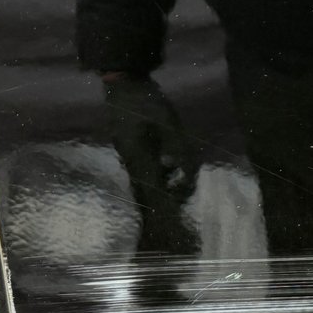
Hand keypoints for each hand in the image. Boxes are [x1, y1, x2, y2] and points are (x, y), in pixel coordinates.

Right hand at [101, 74, 201, 260]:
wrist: (124, 82)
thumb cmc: (147, 101)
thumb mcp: (169, 124)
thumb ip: (180, 152)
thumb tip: (188, 177)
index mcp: (138, 159)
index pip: (154, 193)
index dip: (165, 213)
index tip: (175, 230)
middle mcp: (132, 163)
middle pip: (149, 194)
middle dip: (165, 212)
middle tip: (180, 230)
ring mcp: (130, 158)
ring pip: (148, 185)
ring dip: (165, 196)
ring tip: (183, 204)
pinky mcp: (133, 152)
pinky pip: (147, 173)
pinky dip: (161, 182)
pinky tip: (174, 181)